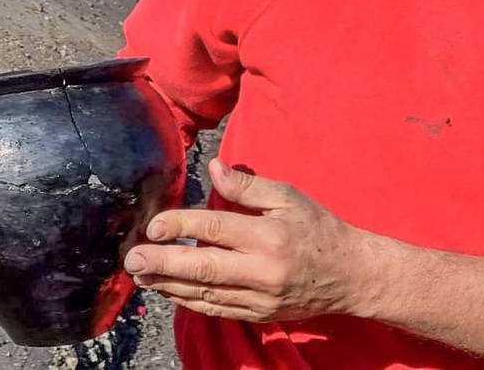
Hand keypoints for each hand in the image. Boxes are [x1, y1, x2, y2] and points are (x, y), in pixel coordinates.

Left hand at [123, 159, 363, 321]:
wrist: (351, 274)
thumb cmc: (318, 228)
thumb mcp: (288, 197)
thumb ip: (248, 187)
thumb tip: (213, 168)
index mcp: (269, 235)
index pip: (215, 230)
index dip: (181, 227)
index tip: (154, 225)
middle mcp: (262, 270)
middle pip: (203, 268)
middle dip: (163, 263)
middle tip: (133, 259)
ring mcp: (260, 297)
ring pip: (205, 294)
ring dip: (169, 285)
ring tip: (142, 275)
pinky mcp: (259, 314)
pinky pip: (217, 309)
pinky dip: (190, 301)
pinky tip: (170, 291)